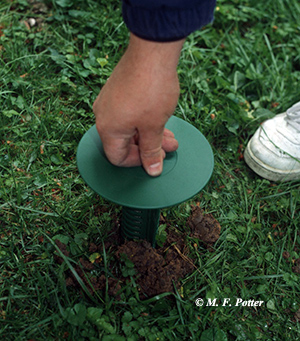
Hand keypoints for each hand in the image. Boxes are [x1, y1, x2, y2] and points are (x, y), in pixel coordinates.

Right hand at [93, 34, 183, 175]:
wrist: (152, 51)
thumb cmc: (151, 89)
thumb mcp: (154, 127)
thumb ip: (151, 151)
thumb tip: (151, 170)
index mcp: (107, 129)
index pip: (117, 158)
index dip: (138, 162)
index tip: (156, 157)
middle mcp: (103, 116)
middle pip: (124, 143)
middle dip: (149, 147)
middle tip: (169, 146)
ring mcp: (109, 101)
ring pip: (128, 128)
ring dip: (149, 134)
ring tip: (170, 134)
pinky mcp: (116, 91)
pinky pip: (128, 114)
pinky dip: (143, 120)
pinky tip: (159, 118)